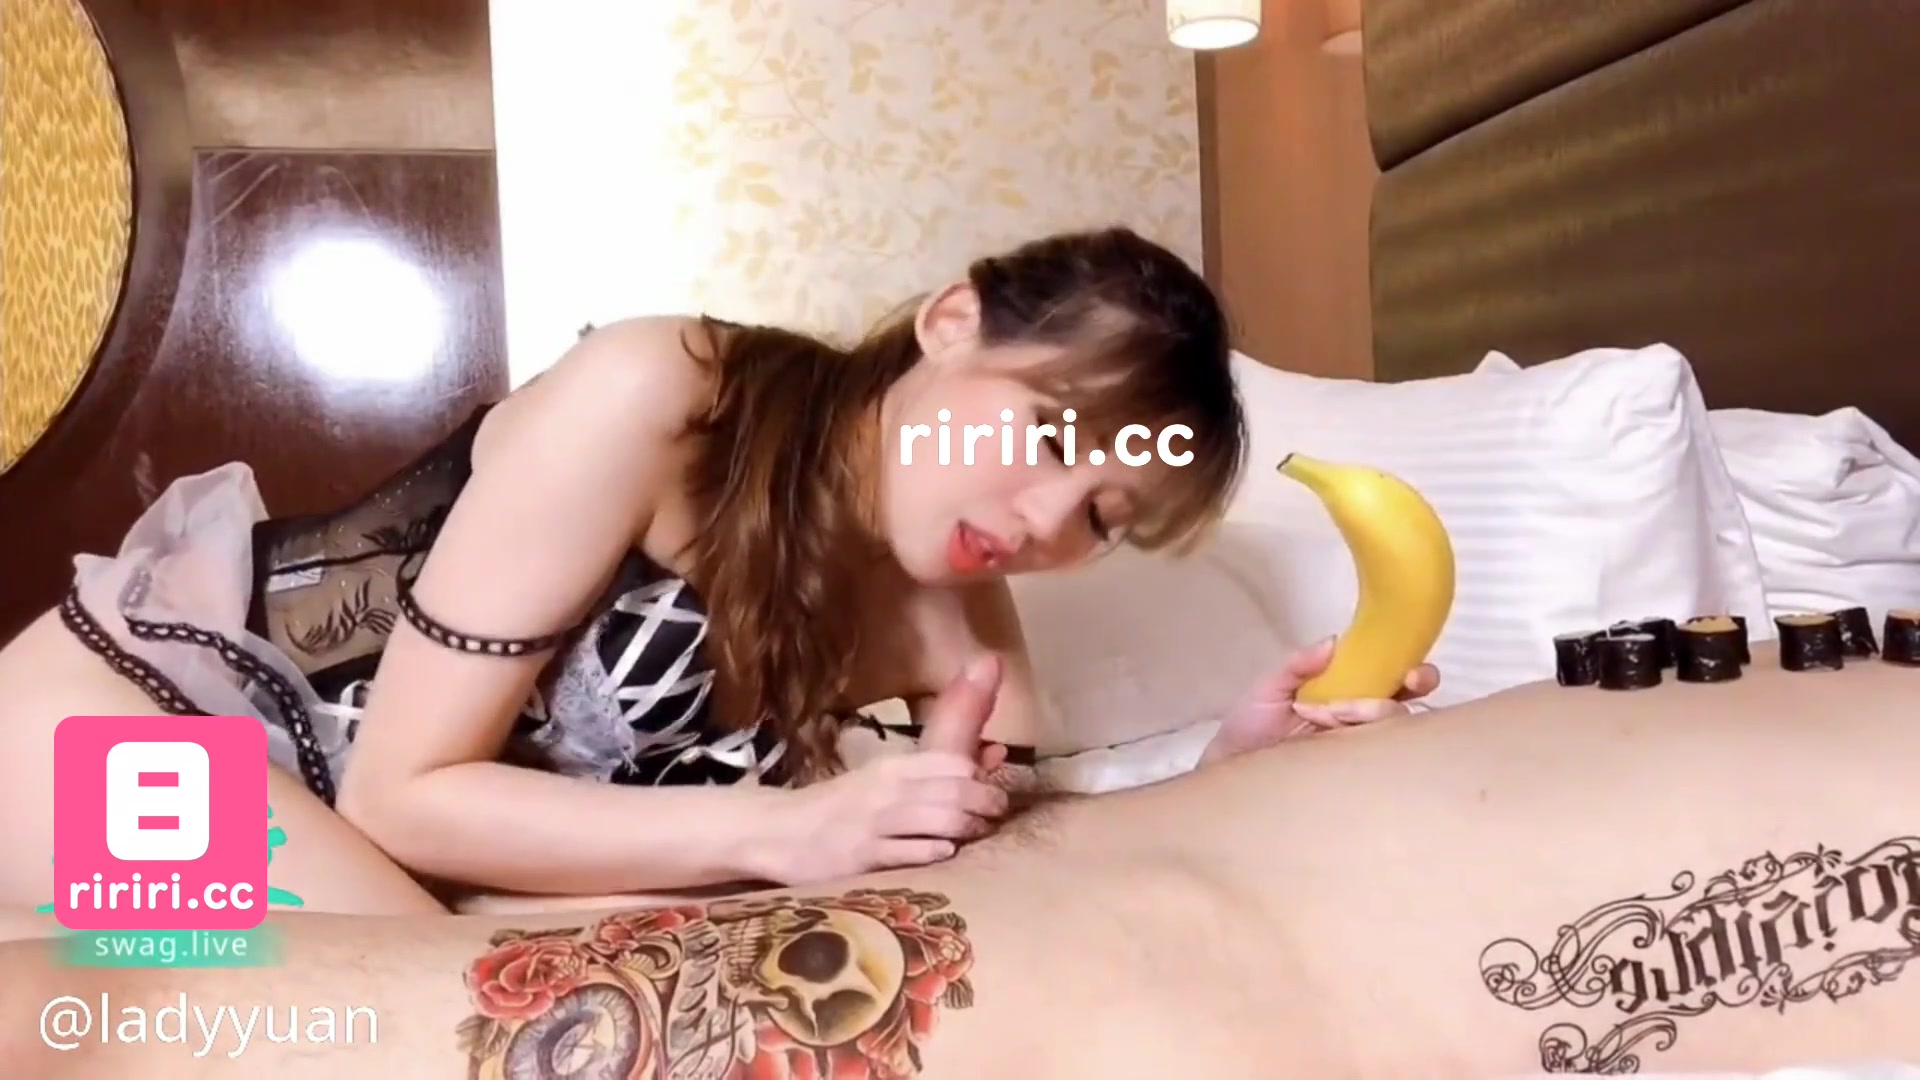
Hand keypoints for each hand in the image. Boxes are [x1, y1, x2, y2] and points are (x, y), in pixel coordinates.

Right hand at [771, 656, 1011, 883]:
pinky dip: (933, 851)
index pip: (950, 762)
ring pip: (935, 818)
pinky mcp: (862, 856)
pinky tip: (947, 853)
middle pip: (951, 790)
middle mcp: (885, 791)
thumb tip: (995, 754)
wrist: (778, 831)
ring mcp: (874, 824)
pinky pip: (907, 851)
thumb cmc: (839, 807)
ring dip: (966, 826)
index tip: (993, 791)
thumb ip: (934, 771)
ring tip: (979, 834)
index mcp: (891, 767)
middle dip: (984, 802)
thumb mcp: (881, 780)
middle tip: (997, 815)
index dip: (980, 777)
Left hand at [1199, 638, 1440, 765]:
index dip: (1414, 672)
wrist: (1231, 766)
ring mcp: (1357, 746)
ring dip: (1374, 712)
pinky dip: (1372, 749)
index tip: (1412, 672)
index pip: (1393, 678)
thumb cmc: (1250, 725)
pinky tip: (1346, 740)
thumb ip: (1298, 664)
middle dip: (1414, 688)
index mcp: (1347, 691)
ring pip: (1396, 728)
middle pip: (1406, 703)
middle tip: (1405, 684)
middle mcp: (1359, 718)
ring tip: (1331, 715)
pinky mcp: (1350, 774)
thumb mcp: (1270, 688)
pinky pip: (1377, 762)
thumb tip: (1333, 641)